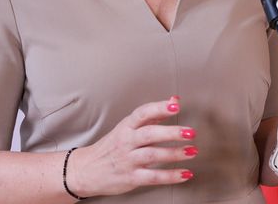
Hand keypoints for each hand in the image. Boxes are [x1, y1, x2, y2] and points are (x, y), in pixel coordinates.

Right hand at [67, 96, 196, 196]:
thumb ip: (153, 115)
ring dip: (174, 154)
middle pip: (149, 134)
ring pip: (152, 155)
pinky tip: (185, 173)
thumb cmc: (111, 147)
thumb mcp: (128, 127)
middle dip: (171, 133)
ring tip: (192, 151)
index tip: (175, 106)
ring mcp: (128, 160)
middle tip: (190, 132)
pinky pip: (153, 177)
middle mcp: (126, 142)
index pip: (142, 113)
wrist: (86, 170)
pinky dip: (170, 176)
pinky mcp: (131, 178)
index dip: (159, 108)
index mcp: (126, 126)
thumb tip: (175, 100)